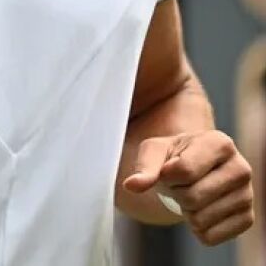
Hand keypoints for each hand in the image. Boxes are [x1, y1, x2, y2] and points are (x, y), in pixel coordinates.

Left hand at [123, 131, 253, 245]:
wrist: (193, 170)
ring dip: (185, 211)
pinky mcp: (248, 219)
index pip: (184, 171)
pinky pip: (211, 237)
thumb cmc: (172, 156)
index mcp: (219, 143)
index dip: (166, 175)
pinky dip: (196, 229)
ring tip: (190, 194)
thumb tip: (131, 185)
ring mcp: (248, 195)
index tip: (168, 168)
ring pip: (201, 219)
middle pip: (192, 197)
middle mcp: (241, 168)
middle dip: (175, 194)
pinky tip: (200, 211)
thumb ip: (144, 167)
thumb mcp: (154, 151)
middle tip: (179, 184)